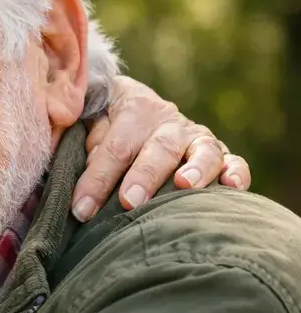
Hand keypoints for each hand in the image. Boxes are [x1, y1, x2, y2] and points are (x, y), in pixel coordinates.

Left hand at [71, 76, 251, 221]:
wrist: (131, 103)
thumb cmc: (103, 128)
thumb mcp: (88, 128)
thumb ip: (84, 149)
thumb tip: (77, 190)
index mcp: (133, 110)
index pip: (114, 147)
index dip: (97, 179)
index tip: (81, 209)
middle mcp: (168, 123)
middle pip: (157, 148)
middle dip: (143, 176)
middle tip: (129, 202)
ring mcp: (195, 137)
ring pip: (202, 150)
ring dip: (195, 169)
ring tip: (183, 186)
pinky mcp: (216, 154)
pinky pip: (233, 160)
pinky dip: (236, 171)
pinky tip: (233, 186)